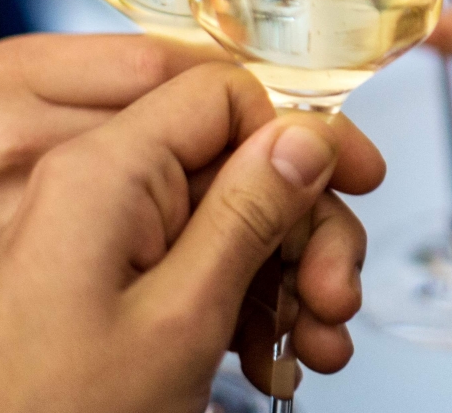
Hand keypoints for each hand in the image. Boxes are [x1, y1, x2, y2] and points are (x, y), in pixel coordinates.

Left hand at [0, 63, 384, 412]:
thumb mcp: (180, 316)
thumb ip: (248, 213)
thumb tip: (305, 135)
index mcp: (103, 170)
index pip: (225, 94)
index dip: (303, 134)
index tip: (358, 183)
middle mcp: (94, 187)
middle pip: (235, 163)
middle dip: (304, 229)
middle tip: (338, 298)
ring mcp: (95, 235)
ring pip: (224, 219)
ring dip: (286, 278)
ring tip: (316, 347)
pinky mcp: (99, 280)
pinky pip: (189, 261)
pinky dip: (242, 304)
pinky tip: (271, 358)